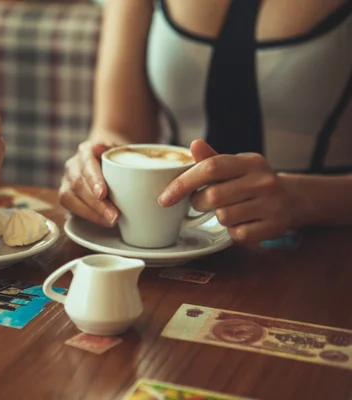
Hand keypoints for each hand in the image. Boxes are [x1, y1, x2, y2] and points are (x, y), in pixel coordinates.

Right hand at [58, 141, 118, 226]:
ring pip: (69, 197)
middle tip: (114, 216)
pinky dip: (86, 215)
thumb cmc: (116, 157)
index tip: (102, 193)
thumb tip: (98, 147)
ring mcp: (66, 180)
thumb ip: (115, 150)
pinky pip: (70, 207)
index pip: (87, 164)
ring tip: (110, 221)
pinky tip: (101, 221)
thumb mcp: (121, 151)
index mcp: (85, 150)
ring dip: (91, 212)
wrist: (106, 159)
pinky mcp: (65, 195)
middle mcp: (72, 165)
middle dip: (96, 204)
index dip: (93, 180)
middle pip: (77, 184)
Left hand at [158, 140, 292, 242]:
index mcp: (250, 162)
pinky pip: (238, 234)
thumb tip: (194, 145)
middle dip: (198, 203)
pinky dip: (233, 232)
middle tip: (201, 203)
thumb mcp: (235, 166)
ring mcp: (272, 204)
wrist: (293, 199)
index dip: (183, 183)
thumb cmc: (252, 182)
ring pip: (224, 217)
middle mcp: (264, 181)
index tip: (164, 198)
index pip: (211, 167)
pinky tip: (241, 222)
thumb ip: (211, 159)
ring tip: (227, 210)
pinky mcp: (274, 226)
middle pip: (213, 196)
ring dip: (217, 217)